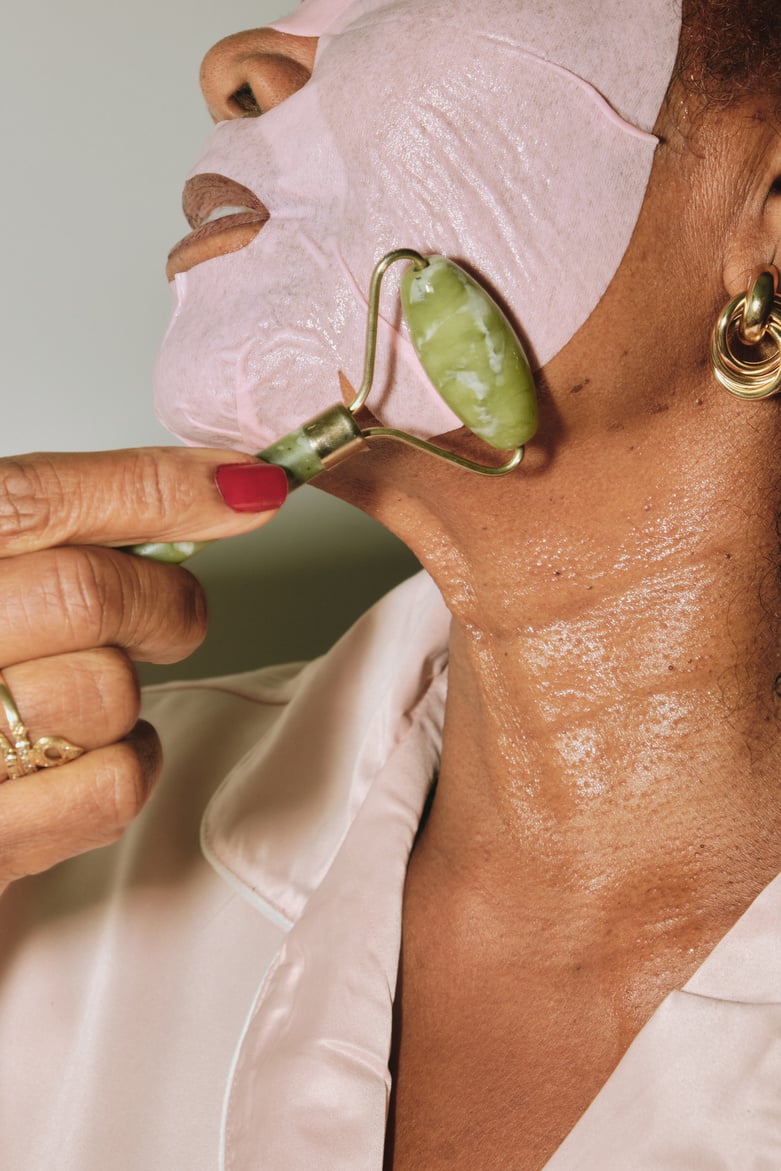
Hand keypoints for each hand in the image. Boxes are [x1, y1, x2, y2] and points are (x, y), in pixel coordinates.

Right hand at [0, 448, 287, 889]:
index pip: (33, 499)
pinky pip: (115, 784)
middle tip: (163, 616)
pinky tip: (78, 759)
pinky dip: (125, 766)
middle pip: (88, 593)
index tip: (247, 489)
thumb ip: (64, 528)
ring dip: (125, 697)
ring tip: (73, 700)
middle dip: (161, 603)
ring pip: (110, 692)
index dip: (157, 487)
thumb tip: (231, 492)